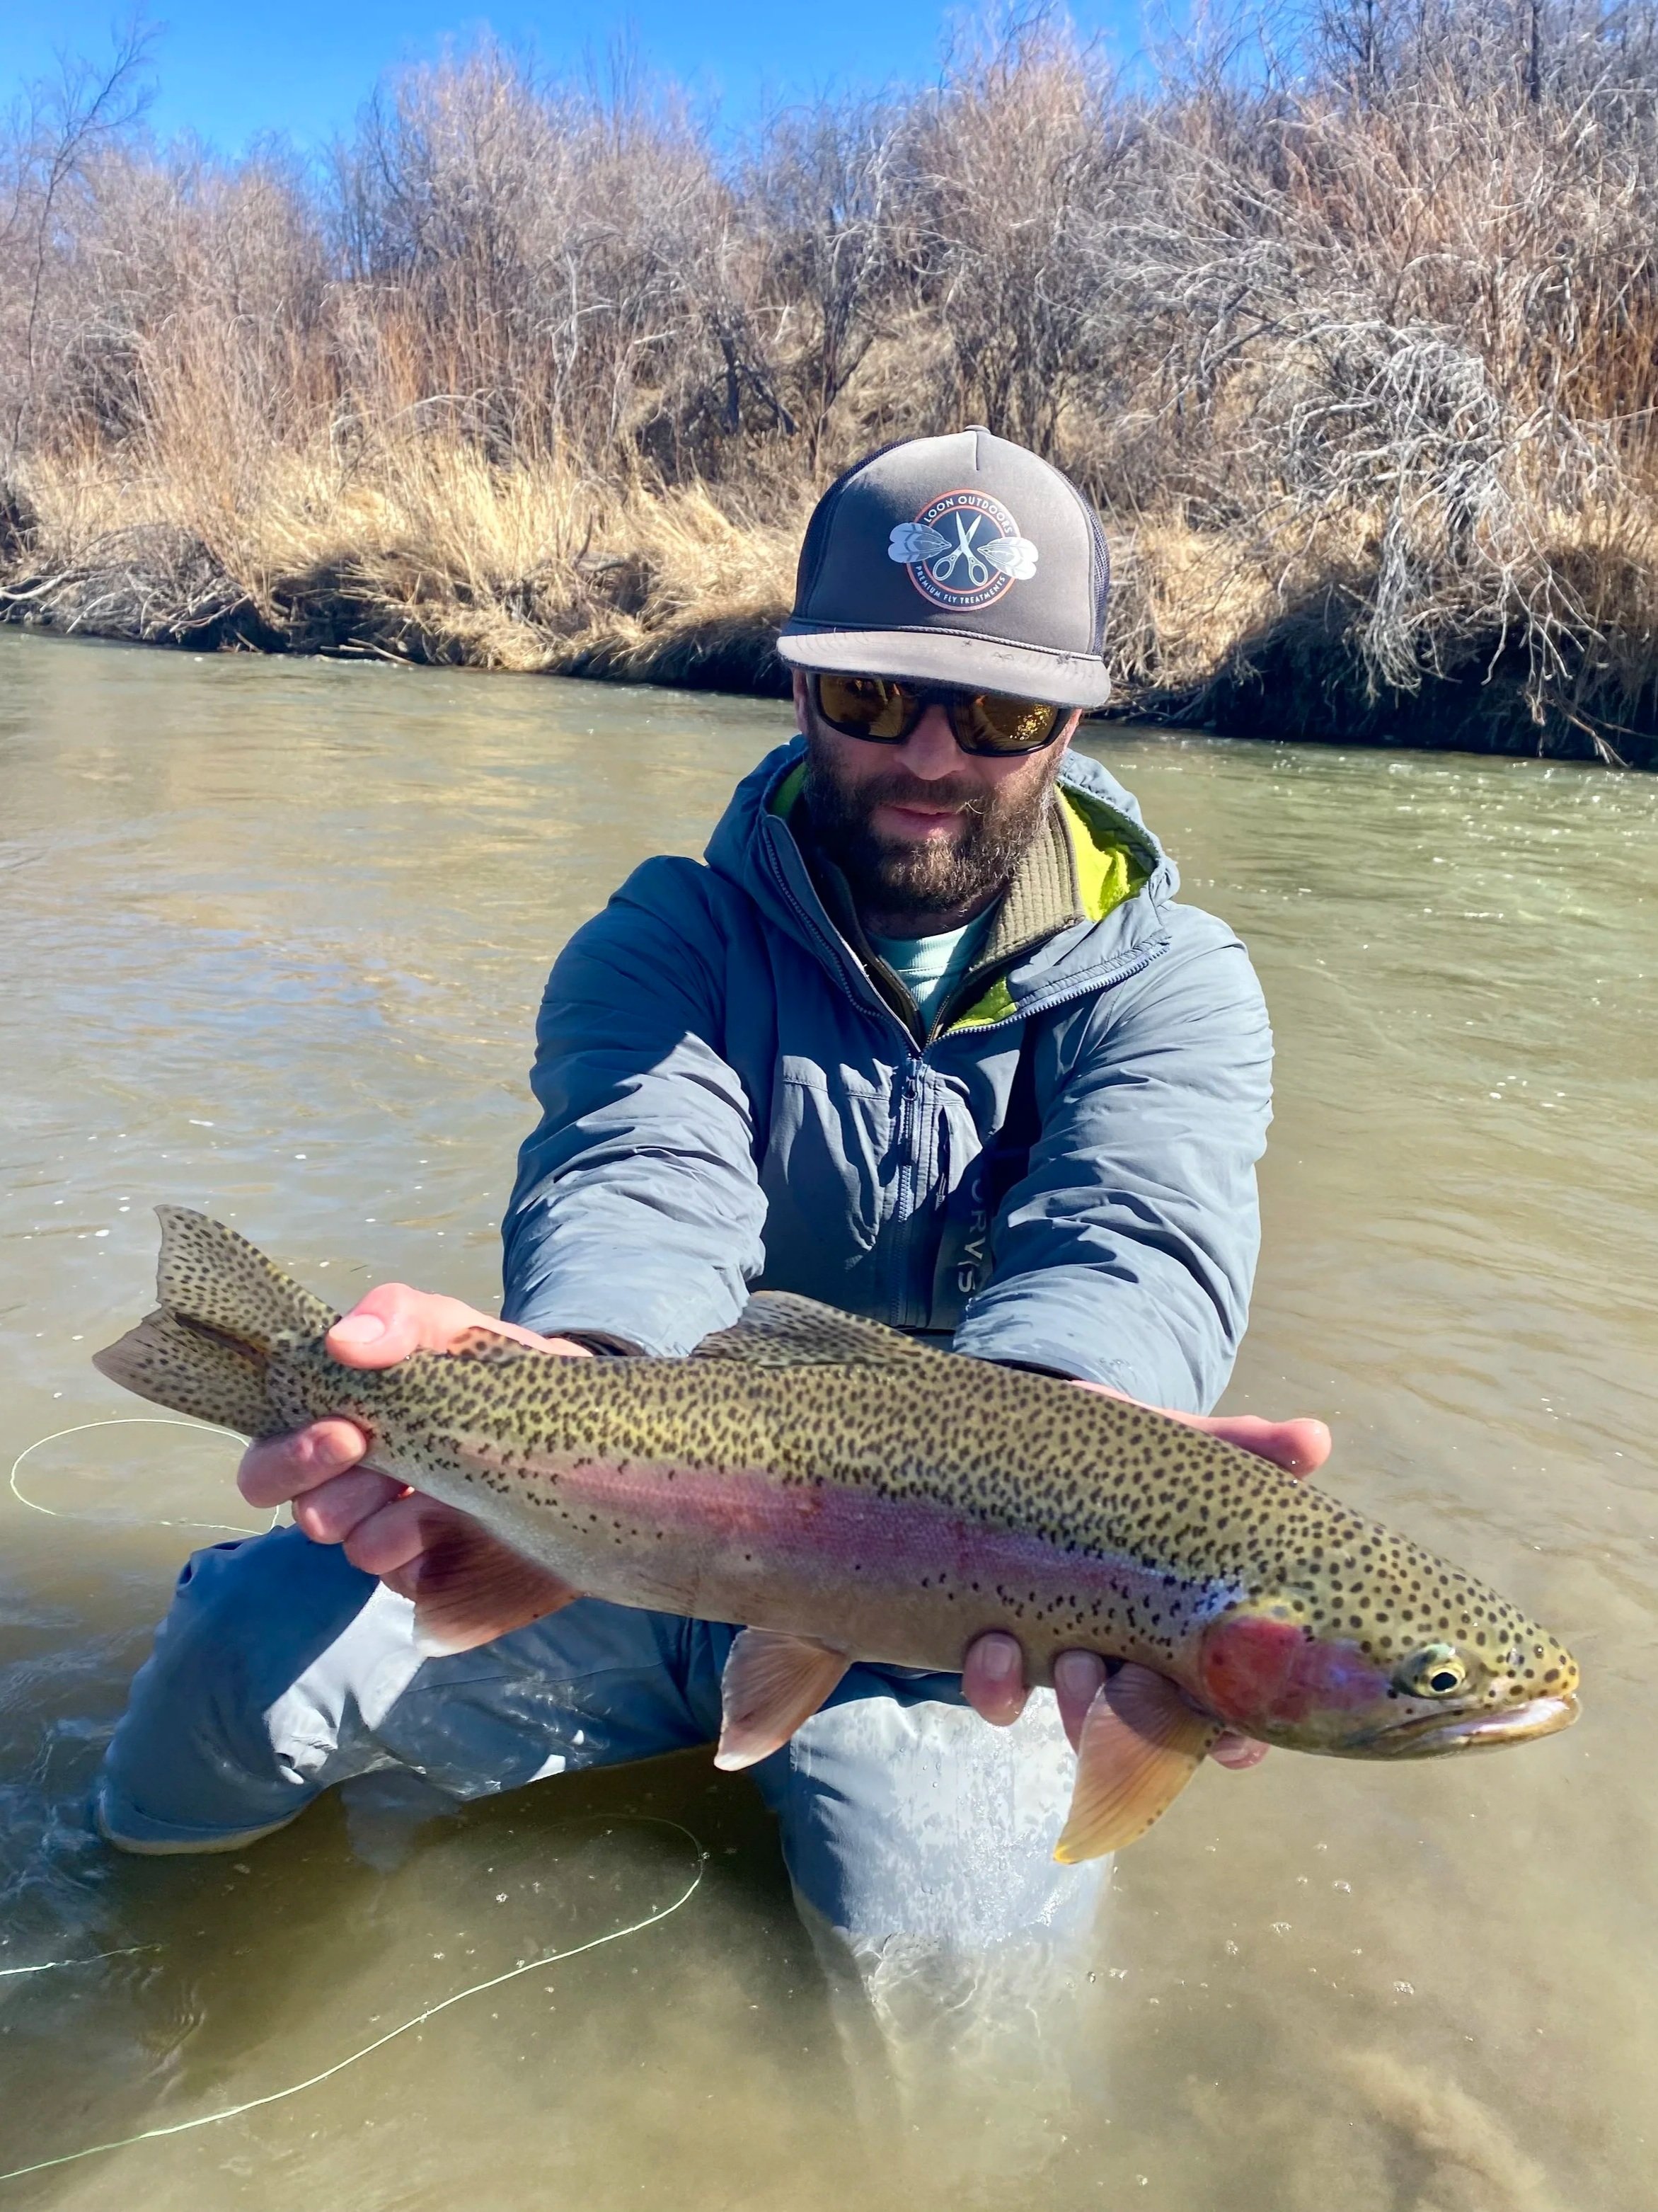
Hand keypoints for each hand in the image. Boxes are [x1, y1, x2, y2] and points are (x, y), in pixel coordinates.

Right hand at [236, 1284, 589, 1587]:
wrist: (581, 1421)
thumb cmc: (499, 1372)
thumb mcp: (454, 1329)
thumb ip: (400, 1318)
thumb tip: (343, 1341)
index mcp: (342, 1430)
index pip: (270, 1458)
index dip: (288, 1453)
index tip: (345, 1431)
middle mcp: (359, 1489)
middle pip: (300, 1511)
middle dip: (324, 1487)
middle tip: (369, 1454)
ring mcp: (400, 1536)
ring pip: (356, 1549)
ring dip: (385, 1524)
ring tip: (433, 1496)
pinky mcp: (445, 1575)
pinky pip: (415, 1584)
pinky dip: (432, 1557)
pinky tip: (461, 1530)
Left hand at [961, 1387, 1332, 1768]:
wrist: (1023, 1431)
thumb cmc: (1120, 1456)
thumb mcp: (1181, 1449)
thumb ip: (1245, 1448)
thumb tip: (1313, 1438)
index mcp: (1182, 1626)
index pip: (1222, 1712)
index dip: (1233, 1739)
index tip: (1230, 1734)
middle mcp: (1124, 1654)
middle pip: (1145, 1730)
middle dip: (1136, 1725)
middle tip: (1122, 1678)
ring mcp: (1059, 1651)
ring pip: (1070, 1717)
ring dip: (1069, 1706)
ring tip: (1067, 1662)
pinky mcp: (992, 1637)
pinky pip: (992, 1688)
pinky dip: (992, 1682)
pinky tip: (990, 1643)